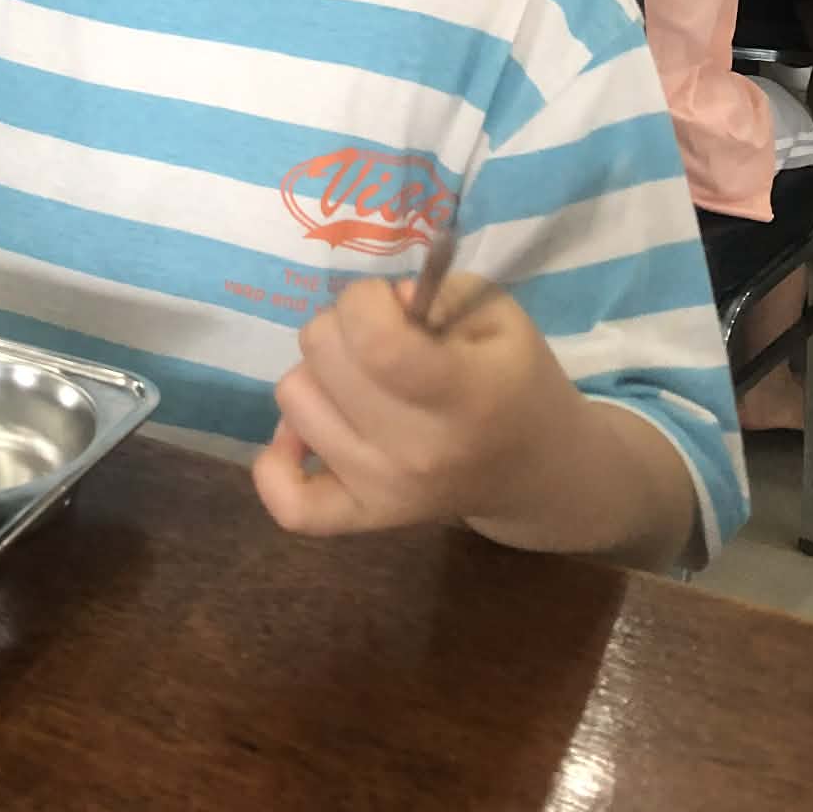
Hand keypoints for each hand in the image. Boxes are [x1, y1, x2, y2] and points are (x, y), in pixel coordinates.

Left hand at [252, 273, 577, 537]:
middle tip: (380, 340)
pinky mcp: (360, 519)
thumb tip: (381, 305)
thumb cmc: (513, 378)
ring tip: (360, 380)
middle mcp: (418, 451)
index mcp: (465, 395)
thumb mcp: (497, 314)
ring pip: (295, 399)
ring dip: (319, 376)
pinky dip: (277, 463)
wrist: (535, 467)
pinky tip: (303, 433)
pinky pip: (290, 503)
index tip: (390, 305)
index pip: (375, 340)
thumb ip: (437, 293)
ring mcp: (384, 490)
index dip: (365, 300)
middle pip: (322, 354)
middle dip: (343, 326)